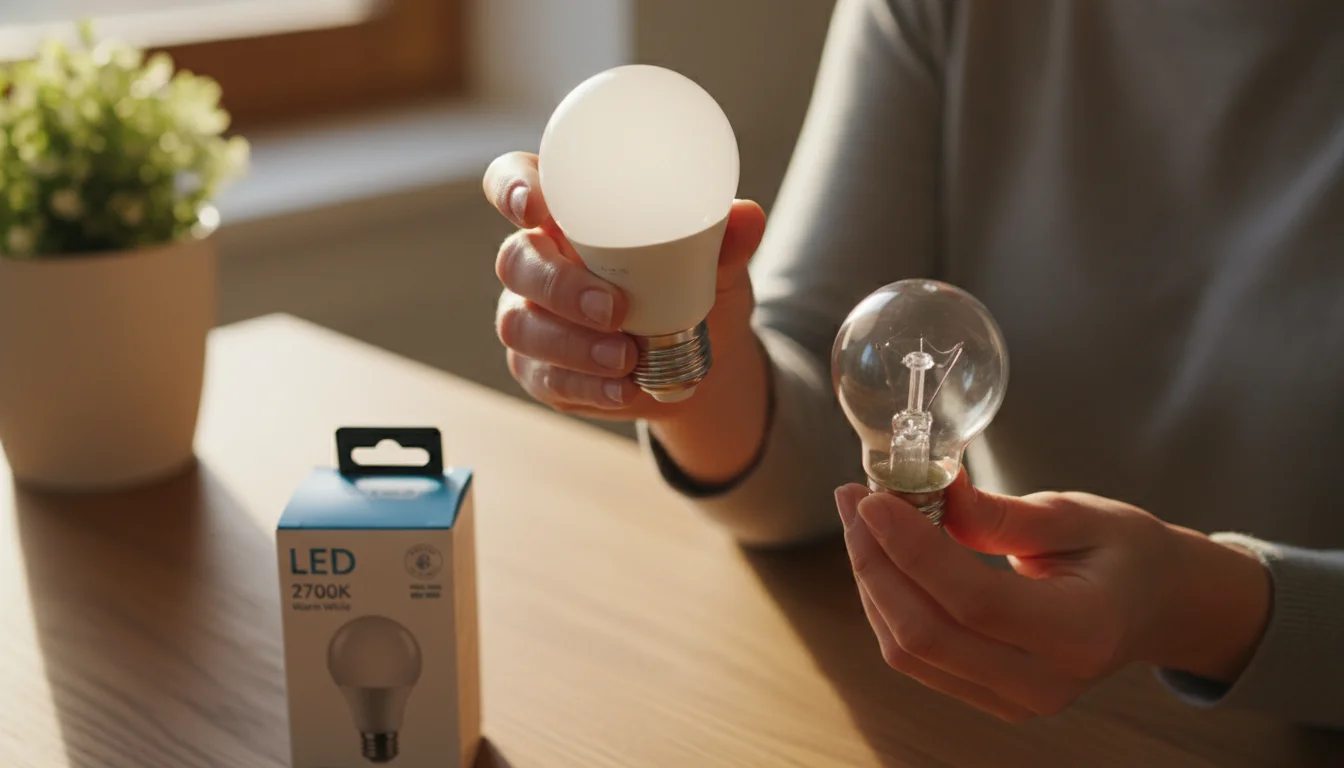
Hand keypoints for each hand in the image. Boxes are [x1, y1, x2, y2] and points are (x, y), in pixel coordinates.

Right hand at [482, 151, 765, 420]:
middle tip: (614, 310)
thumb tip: (748, 216)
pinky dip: (586, 386)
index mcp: (568, 214)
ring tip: (626, 359)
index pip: (514, 181)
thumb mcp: (717, 264)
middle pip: (516, 260)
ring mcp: (532, 315)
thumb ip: (726, 243)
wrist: (700, 360)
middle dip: (559, 287)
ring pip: (521, 325)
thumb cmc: (692, 287)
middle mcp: (539, 259)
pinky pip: (544, 378)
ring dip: (573, 346)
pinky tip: (623, 390)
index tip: (537, 207)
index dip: (511, 188)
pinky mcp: (541, 367)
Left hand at [833, 471, 1270, 721]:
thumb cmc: (1124, 551)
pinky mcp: (988, 697)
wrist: (1154, 605)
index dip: (911, 549)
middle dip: (874, 561)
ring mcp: (1014, 701)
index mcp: (1081, 632)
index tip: (873, 498)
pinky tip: (882, 554)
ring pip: (908, 649)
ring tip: (861, 518)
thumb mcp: (1078, 515)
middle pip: (926, 634)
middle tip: (853, 499)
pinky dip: (887, 603)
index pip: (974, 600)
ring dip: (872, 580)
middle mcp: (1045, 682)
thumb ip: (1000, 513)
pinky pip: (915, 657)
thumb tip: (927, 486)